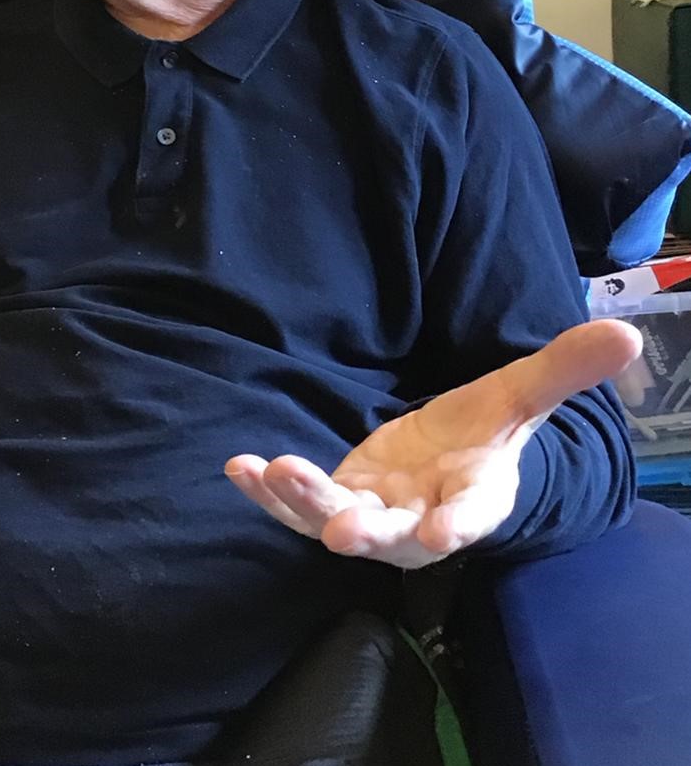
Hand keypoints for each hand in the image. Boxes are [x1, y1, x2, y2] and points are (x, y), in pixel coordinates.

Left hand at [225, 318, 641, 569]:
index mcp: (474, 495)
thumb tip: (630, 334)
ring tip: (270, 471)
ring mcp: (373, 515)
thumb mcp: (519, 396)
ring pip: (333, 519)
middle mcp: (420, 519)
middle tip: (338, 530)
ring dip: (302, 502)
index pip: (473, 515)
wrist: (446, 463)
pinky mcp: (335, 501)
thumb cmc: (484, 433)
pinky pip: (296, 507)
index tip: (442, 532)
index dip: (459, 525)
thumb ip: (563, 369)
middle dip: (365, 530)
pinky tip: (239, 468)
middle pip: (391, 533)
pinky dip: (266, 494)